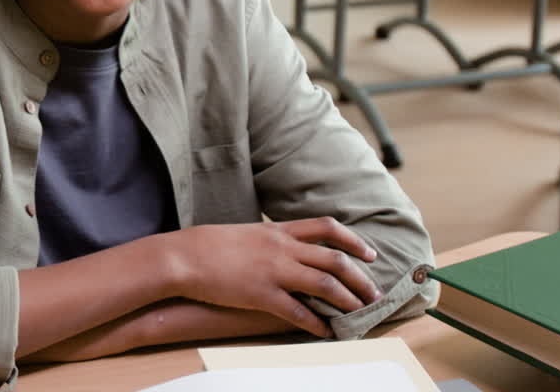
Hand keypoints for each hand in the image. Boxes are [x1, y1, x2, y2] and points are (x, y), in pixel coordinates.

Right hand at [167, 217, 381, 337]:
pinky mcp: (262, 295)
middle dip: (361, 278)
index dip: (354, 241)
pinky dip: (317, 323)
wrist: (185, 256)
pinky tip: (327, 331)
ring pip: (325, 284)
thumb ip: (273, 240)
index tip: (370, 254)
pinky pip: (298, 311)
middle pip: (335, 259)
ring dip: (348, 300)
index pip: (327, 228)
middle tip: (375, 294)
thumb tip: (290, 248)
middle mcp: (282, 248)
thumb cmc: (212, 245)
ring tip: (360, 313)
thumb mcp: (248, 233)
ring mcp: (274, 272)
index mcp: (279, 231)